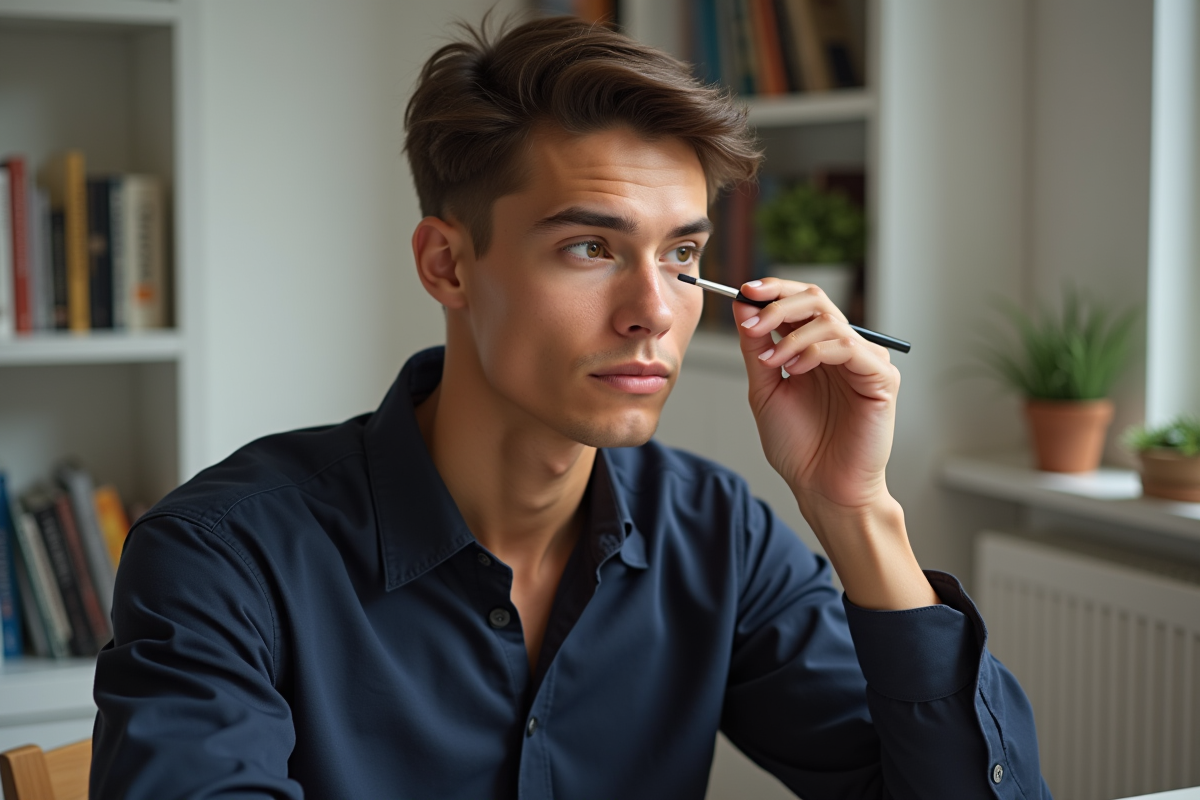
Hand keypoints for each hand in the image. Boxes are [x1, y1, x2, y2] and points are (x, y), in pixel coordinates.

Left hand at [734, 279, 937, 609]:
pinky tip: (795, 371)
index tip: (742, 290)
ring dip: (791, 335)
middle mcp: (843, 349)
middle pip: (816, 299)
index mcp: (817, 349)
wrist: (820, 488)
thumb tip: (744, 304)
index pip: (800, 301)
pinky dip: (815, 351)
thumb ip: (757, 348)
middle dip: (778, 304)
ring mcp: (864, 362)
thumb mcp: (765, 389)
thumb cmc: (798, 446)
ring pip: (829, 319)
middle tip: (752, 322)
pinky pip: (848, 346)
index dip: (773, 290)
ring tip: (771, 363)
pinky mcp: (880, 379)